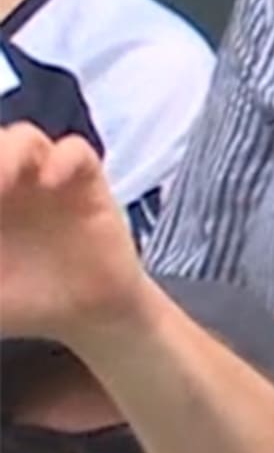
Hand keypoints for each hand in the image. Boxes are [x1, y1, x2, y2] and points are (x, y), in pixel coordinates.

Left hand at [0, 126, 150, 346]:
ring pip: (22, 138)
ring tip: (2, 181)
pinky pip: (76, 152)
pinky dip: (63, 159)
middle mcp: (7, 183)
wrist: (85, 315)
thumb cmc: (19, 303)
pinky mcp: (85, 184)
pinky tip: (51, 182)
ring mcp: (44, 179)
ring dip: (8, 152)